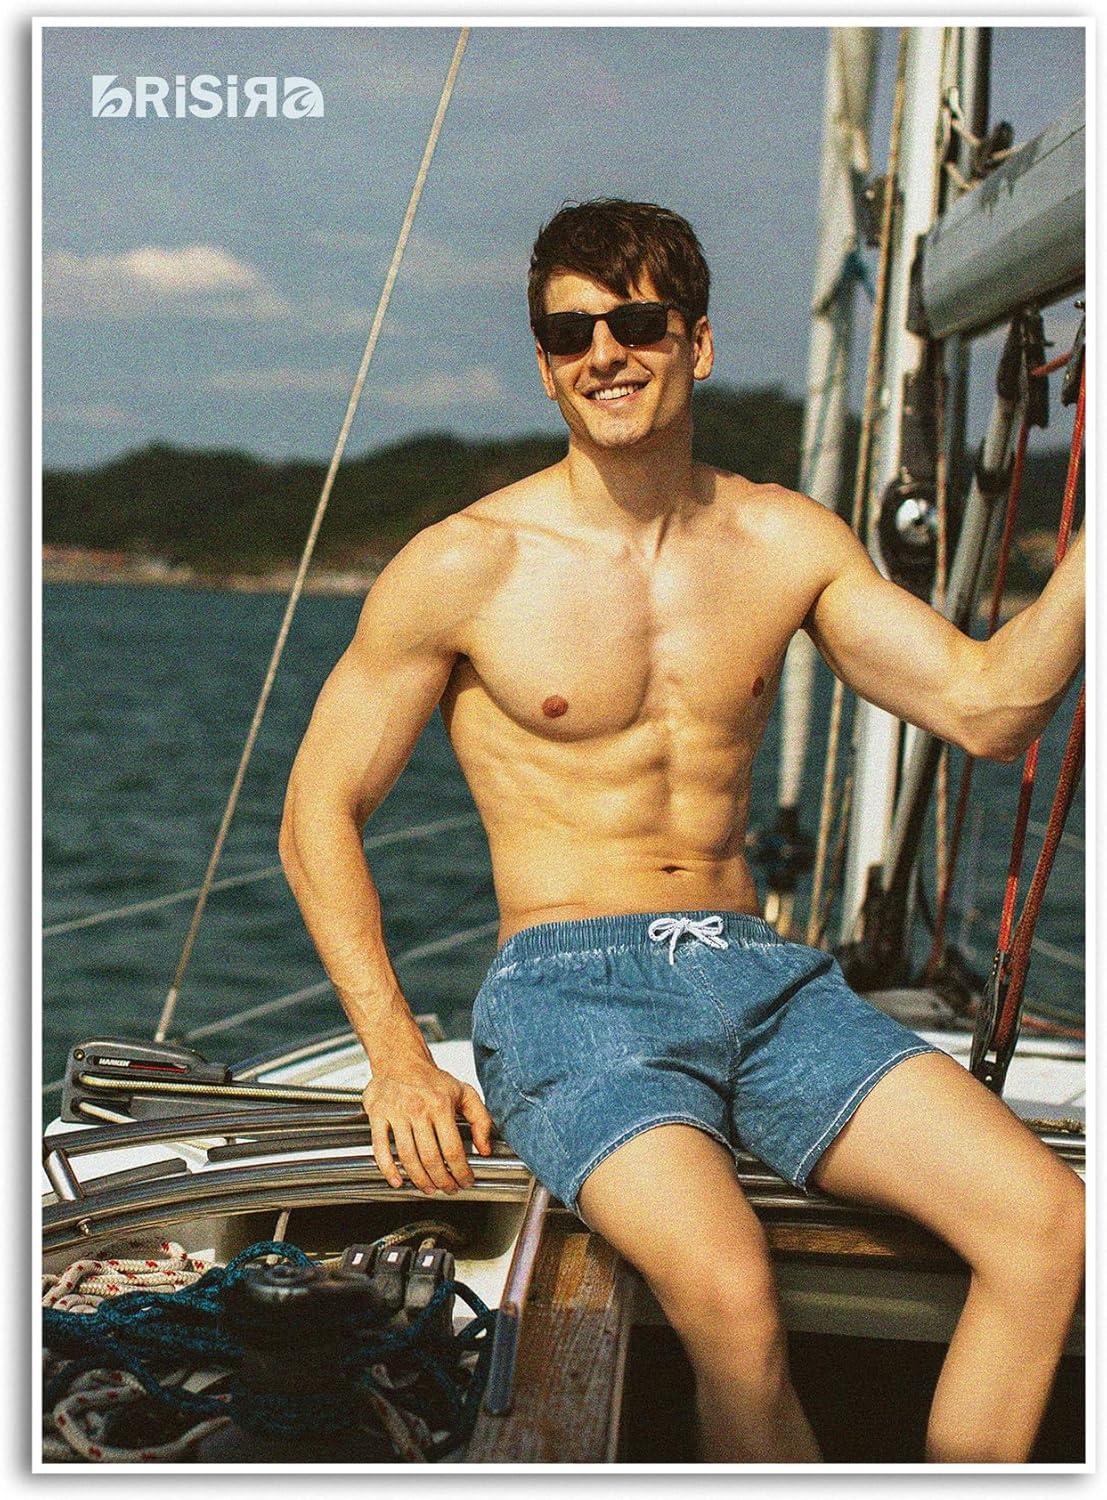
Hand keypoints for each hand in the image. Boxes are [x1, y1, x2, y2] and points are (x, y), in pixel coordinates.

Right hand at [363, 1058, 494, 1193]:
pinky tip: (397, 1181)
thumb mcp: (464, 1093)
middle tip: (447, 1189)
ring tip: (428, 1189)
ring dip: (419, 1179)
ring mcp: (396, 1113)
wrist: (400, 1059)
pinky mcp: (377, 1115)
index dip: (461, 1171)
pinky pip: (380, 1147)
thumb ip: (481, 1120)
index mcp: (441, 1105)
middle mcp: (418, 1110)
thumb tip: (484, 1149)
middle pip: (430, 1157)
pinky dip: (388, 1168)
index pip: (453, 1149)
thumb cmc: (432, 1080)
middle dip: (441, 1180)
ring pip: (408, 1156)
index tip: (465, 1181)